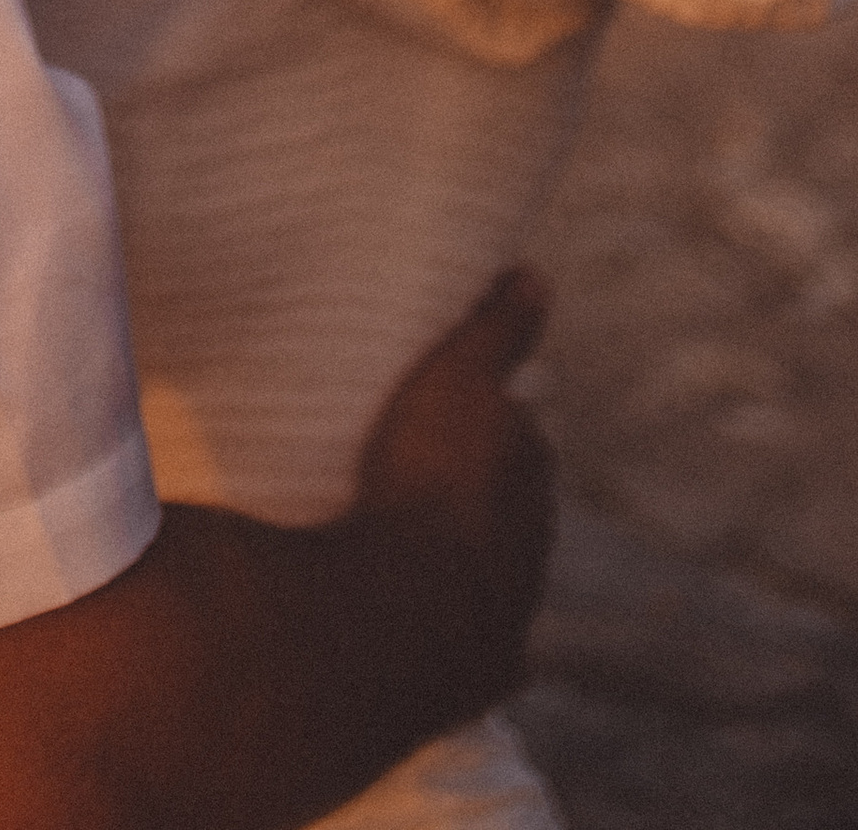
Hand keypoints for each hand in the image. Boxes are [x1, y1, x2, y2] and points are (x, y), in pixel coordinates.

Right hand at [352, 267, 554, 708]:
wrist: (412, 617)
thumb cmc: (430, 486)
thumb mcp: (457, 382)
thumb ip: (497, 331)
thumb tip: (537, 274)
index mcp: (531, 473)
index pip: (522, 432)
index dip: (492, 415)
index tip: (451, 403)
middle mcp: (533, 544)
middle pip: (512, 505)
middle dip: (481, 488)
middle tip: (420, 466)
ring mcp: (510, 611)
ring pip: (495, 574)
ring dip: (464, 557)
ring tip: (408, 540)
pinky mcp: (482, 670)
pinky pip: (475, 648)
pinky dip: (461, 635)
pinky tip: (431, 628)